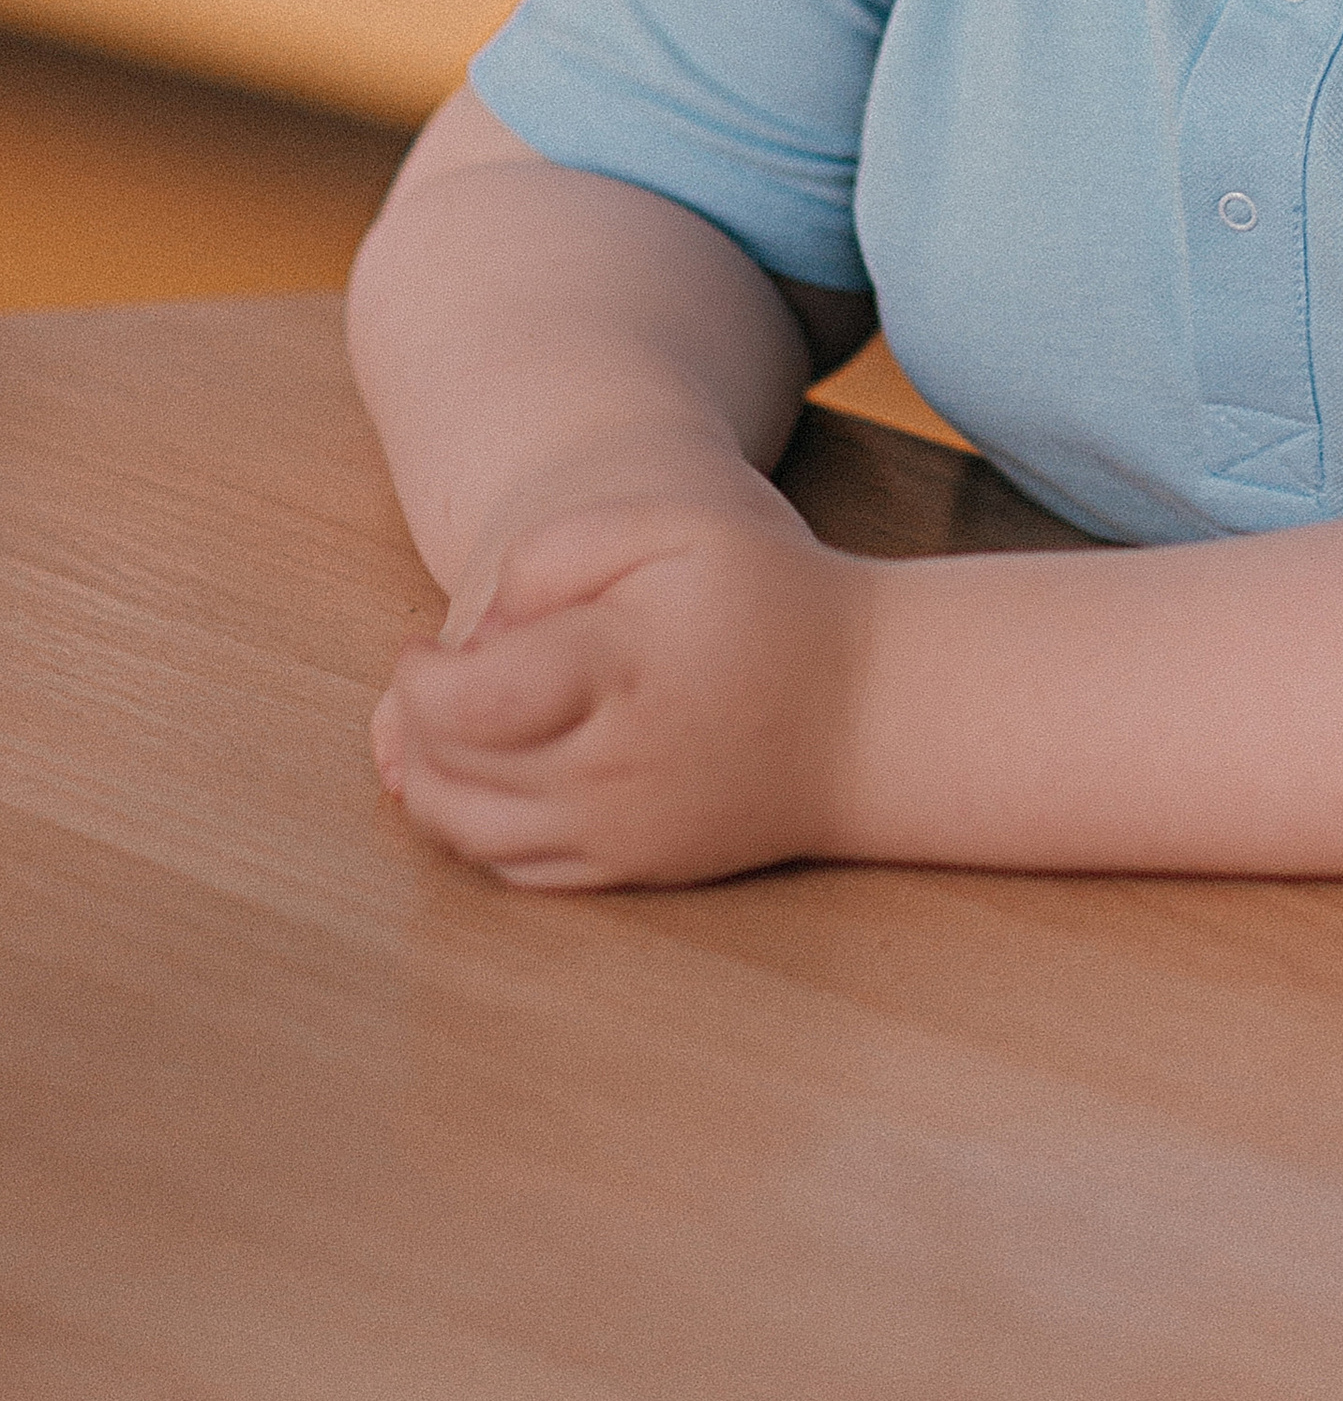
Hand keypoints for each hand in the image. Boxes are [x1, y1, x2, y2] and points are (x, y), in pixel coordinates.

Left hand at [372, 469, 865, 889]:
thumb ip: (560, 551)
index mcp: (621, 678)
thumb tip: (476, 630)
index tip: (422, 646)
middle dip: (413, 726)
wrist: (872, 715)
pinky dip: (476, 832)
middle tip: (426, 677)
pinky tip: (489, 777)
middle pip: (453, 775)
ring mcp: (623, 833)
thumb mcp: (678, 527)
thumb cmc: (772, 602)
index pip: (471, 704)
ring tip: (446, 724)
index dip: (419, 680)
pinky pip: (518, 872)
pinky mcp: (634, 870)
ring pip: (472, 837)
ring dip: (430, 784)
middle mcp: (613, 772)